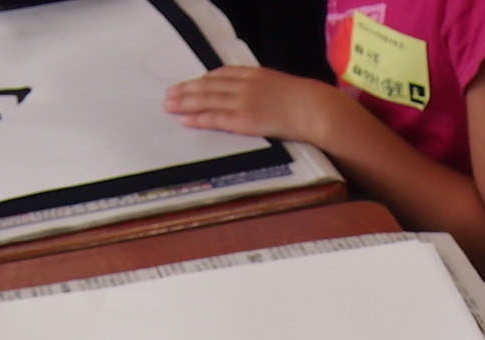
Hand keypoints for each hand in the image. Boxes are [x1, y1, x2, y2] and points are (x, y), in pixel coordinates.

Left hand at [163, 67, 347, 144]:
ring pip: (206, 100)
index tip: (190, 83)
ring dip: (185, 102)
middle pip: (207, 85)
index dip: (203, 80)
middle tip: (169, 94)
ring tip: (169, 106)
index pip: (221, 74)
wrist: (315, 108)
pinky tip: (185, 120)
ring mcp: (242, 101)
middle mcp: (244, 85)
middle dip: (186, 90)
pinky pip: (215, 118)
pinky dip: (198, 118)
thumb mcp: (284, 88)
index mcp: (254, 74)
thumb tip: (264, 99)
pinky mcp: (244, 120)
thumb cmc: (307, 102)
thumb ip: (268, 89)